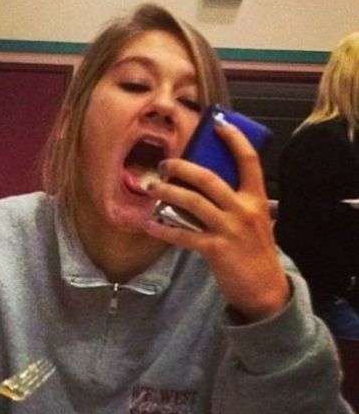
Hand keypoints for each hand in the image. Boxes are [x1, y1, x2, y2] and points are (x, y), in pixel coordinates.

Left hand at [144, 119, 289, 321]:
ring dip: (168, 192)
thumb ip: (237, 202)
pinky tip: (149, 224)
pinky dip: (163, 229)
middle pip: (209, 178)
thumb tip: (206, 186)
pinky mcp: (214, 249)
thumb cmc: (255, 251)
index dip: (234, 140)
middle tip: (165, 164)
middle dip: (182, 167)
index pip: (248, 161)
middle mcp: (244, 210)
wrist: (264, 288)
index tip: (218, 125)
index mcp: (257, 199)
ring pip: (192, 202)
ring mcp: (229, 229)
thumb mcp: (255, 220)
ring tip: (152, 187)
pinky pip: (183, 235)